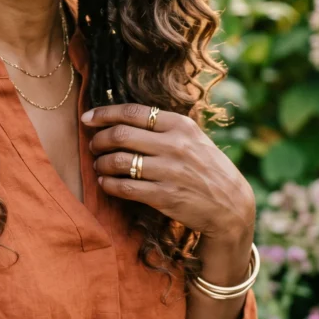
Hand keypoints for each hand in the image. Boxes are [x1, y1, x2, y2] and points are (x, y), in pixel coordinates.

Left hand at [82, 103, 254, 243]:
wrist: (231, 206)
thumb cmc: (207, 168)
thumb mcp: (193, 138)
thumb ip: (163, 126)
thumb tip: (122, 117)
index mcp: (180, 125)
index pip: (132, 112)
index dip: (104, 113)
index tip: (87, 118)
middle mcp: (174, 145)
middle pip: (120, 135)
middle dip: (98, 140)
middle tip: (92, 145)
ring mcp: (169, 171)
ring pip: (118, 161)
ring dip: (101, 163)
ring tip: (98, 165)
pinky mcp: (164, 196)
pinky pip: (124, 187)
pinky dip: (108, 184)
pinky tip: (105, 182)